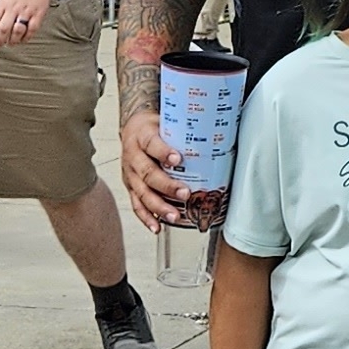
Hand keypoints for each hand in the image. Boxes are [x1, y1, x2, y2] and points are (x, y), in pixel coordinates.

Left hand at [0, 0, 56, 45]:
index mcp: (3, 3)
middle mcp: (13, 8)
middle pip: (3, 29)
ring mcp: (26, 12)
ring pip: (16, 32)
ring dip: (12, 41)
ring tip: (11, 43)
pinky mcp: (38, 15)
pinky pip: (31, 31)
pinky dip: (26, 38)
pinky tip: (23, 39)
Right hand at [121, 105, 186, 231]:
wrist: (133, 129)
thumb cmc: (153, 127)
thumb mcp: (166, 121)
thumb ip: (184, 129)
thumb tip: (217, 129)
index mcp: (142, 136)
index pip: (151, 143)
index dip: (163, 152)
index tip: (177, 158)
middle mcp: (133, 156)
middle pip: (147, 173)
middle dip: (166, 186)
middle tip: (184, 193)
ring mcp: (130, 174)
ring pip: (142, 192)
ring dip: (159, 206)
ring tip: (174, 216)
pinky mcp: (131, 187)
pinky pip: (137, 204)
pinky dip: (147, 218)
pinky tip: (157, 226)